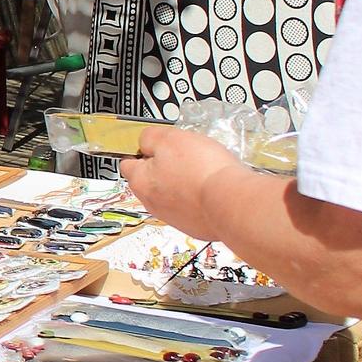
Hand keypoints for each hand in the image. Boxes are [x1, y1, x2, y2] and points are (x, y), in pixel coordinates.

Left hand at [119, 126, 246, 240]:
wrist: (232, 203)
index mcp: (140, 181)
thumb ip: (150, 137)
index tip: (152, 145)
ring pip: (173, 193)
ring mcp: (174, 216)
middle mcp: (153, 203)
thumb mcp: (170, 138)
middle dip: (165, 166)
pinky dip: (199, 197)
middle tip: (183, 155)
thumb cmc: (202, 172)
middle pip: (152, 179)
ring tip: (202, 170)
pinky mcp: (195, 225)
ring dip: (184, 182)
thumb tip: (144, 141)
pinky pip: (192, 206)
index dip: (141, 150)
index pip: (128, 163)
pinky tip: (211, 187)